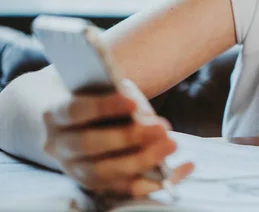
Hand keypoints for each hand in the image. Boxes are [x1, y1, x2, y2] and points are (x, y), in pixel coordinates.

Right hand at [42, 80, 193, 196]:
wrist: (75, 123)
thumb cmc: (97, 98)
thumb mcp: (105, 90)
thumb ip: (123, 99)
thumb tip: (148, 119)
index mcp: (56, 114)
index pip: (76, 110)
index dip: (104, 107)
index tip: (133, 102)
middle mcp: (59, 146)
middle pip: (90, 145)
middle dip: (129, 137)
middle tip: (163, 128)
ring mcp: (74, 170)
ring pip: (103, 172)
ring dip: (142, 160)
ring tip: (172, 145)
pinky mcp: (96, 186)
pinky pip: (123, 190)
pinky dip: (154, 182)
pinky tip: (180, 168)